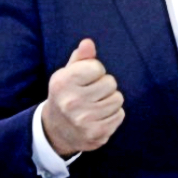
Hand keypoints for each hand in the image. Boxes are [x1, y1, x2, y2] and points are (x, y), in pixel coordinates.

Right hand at [42, 38, 123, 155]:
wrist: (57, 131)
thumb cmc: (67, 95)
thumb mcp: (68, 74)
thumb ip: (80, 57)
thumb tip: (88, 43)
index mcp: (62, 83)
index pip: (96, 67)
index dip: (95, 71)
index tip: (86, 79)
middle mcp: (71, 102)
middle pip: (110, 83)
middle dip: (104, 86)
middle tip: (92, 94)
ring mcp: (83, 120)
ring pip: (117, 99)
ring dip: (110, 100)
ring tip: (96, 105)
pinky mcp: (96, 134)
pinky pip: (120, 115)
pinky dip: (113, 114)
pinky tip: (100, 116)